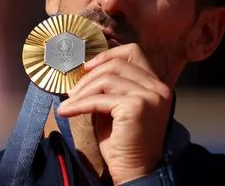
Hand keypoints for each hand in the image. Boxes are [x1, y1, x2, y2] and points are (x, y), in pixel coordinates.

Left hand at [57, 43, 172, 184]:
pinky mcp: (136, 107)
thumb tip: (84, 71)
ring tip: (69, 103)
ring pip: (106, 78)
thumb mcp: (117, 108)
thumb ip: (109, 88)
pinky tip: (66, 111)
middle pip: (117, 64)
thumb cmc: (124, 144)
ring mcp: (150, 96)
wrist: (135, 172)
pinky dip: (79, 104)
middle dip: (89, 75)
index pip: (134, 52)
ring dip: (82, 91)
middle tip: (72, 90)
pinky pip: (99, 99)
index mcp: (157, 85)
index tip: (87, 67)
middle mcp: (158, 88)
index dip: (108, 54)